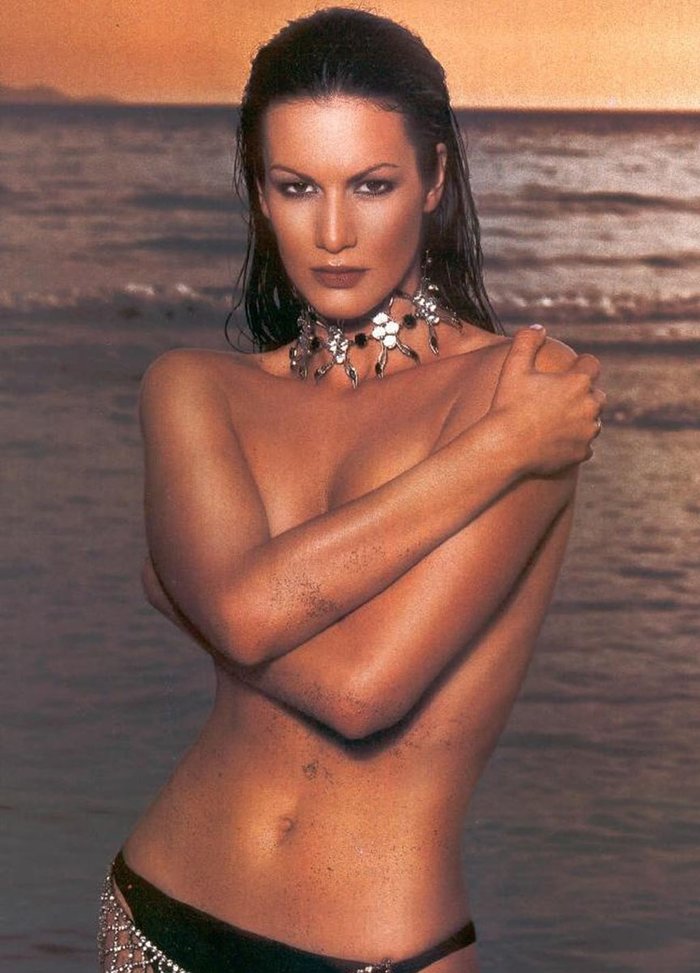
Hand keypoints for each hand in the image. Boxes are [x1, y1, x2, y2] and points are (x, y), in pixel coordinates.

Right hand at [489, 325, 605, 474]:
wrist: (504, 447)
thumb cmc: (508, 405)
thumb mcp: (513, 367)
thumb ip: (527, 341)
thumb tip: (539, 327)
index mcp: (578, 382)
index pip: (592, 365)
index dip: (581, 365)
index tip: (570, 369)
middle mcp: (590, 406)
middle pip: (597, 395)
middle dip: (583, 395)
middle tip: (560, 399)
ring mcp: (587, 432)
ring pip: (593, 422)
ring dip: (581, 420)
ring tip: (557, 422)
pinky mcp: (582, 453)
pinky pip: (585, 446)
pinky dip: (574, 444)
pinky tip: (556, 442)